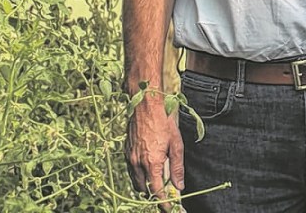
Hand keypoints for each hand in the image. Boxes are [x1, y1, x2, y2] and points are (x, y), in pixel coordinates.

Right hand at [125, 94, 184, 211]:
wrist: (145, 104)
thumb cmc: (163, 121)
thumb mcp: (176, 144)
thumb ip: (177, 167)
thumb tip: (179, 186)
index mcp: (152, 162)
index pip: (157, 190)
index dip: (163, 202)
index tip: (170, 208)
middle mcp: (138, 162)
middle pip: (144, 189)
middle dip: (154, 195)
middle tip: (164, 196)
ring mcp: (130, 157)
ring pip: (136, 181)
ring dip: (145, 186)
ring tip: (156, 184)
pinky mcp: (126, 151)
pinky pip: (131, 170)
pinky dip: (138, 175)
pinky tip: (147, 170)